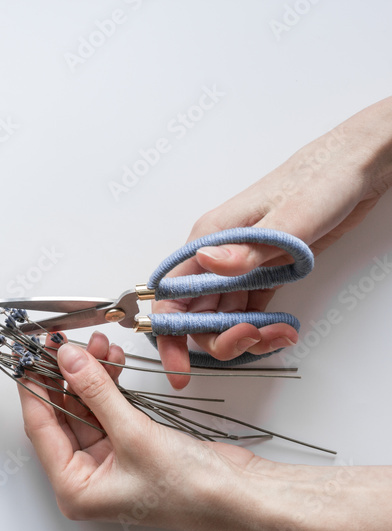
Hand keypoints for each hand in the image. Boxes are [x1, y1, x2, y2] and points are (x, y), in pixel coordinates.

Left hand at [18, 332, 391, 530]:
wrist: (245, 496)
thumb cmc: (192, 488)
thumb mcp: (134, 435)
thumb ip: (97, 392)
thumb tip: (67, 358)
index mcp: (75, 489)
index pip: (40, 428)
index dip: (33, 387)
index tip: (27, 353)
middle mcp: (86, 477)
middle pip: (61, 415)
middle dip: (65, 375)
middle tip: (63, 340)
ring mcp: (109, 461)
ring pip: (86, 406)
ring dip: (91, 374)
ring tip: (100, 344)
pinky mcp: (131, 445)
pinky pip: (109, 407)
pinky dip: (110, 384)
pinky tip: (115, 360)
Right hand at [156, 97, 391, 388]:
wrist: (360, 163)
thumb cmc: (323, 176)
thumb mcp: (289, 217)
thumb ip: (247, 248)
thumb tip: (208, 263)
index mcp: (209, 238)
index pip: (171, 295)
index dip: (169, 335)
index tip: (180, 366)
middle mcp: (217, 253)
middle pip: (197, 314)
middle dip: (218, 339)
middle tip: (252, 342)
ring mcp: (241, 264)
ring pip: (225, 317)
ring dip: (247, 336)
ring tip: (281, 334)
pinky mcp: (265, 269)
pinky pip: (251, 309)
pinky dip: (264, 327)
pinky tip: (285, 329)